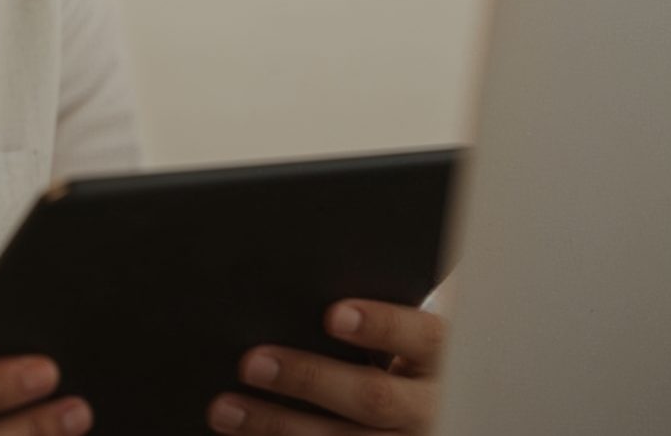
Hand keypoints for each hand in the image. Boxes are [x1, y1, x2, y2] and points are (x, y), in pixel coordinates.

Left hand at [207, 299, 443, 433]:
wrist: (436, 403)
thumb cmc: (411, 347)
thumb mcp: (417, 323)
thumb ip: (391, 300)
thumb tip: (335, 251)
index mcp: (443, 354)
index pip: (419, 336)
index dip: (380, 325)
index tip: (333, 314)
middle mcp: (428, 406)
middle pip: (372, 397)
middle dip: (308, 378)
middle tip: (253, 361)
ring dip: (276, 425)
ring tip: (226, 408)